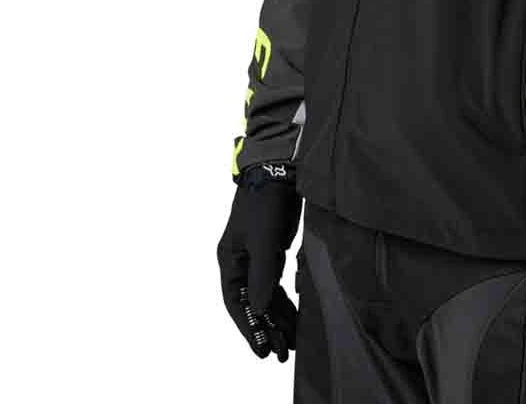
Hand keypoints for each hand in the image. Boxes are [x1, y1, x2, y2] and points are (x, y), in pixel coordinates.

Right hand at [217, 164, 301, 361]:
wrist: (281, 172)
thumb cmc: (266, 202)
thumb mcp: (265, 240)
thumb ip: (262, 274)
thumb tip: (258, 310)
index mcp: (230, 261)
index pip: (236, 304)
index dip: (249, 329)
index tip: (263, 351)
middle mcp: (241, 263)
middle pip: (252, 305)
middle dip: (266, 329)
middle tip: (281, 353)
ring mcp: (257, 258)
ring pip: (266, 297)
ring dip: (278, 318)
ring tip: (291, 342)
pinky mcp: (274, 252)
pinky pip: (277, 285)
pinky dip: (285, 301)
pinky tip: (295, 315)